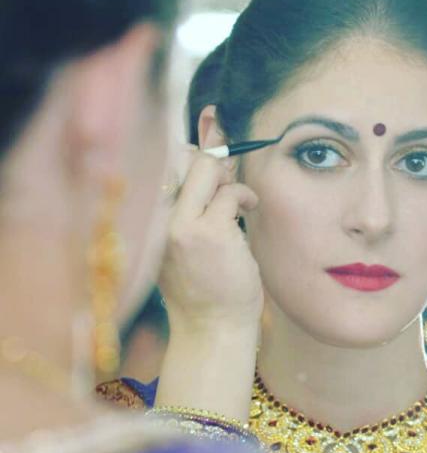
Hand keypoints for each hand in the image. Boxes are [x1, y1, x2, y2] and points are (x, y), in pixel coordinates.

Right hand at [159, 141, 262, 333]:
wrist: (213, 329)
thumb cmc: (205, 288)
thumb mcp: (187, 245)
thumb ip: (192, 206)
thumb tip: (212, 163)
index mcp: (149, 222)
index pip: (163, 166)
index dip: (191, 146)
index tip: (213, 123)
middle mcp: (158, 220)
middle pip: (184, 159)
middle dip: (214, 154)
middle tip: (231, 172)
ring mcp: (181, 225)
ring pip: (207, 170)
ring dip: (231, 179)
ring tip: (240, 201)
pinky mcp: (208, 232)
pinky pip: (231, 193)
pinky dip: (245, 196)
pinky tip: (250, 208)